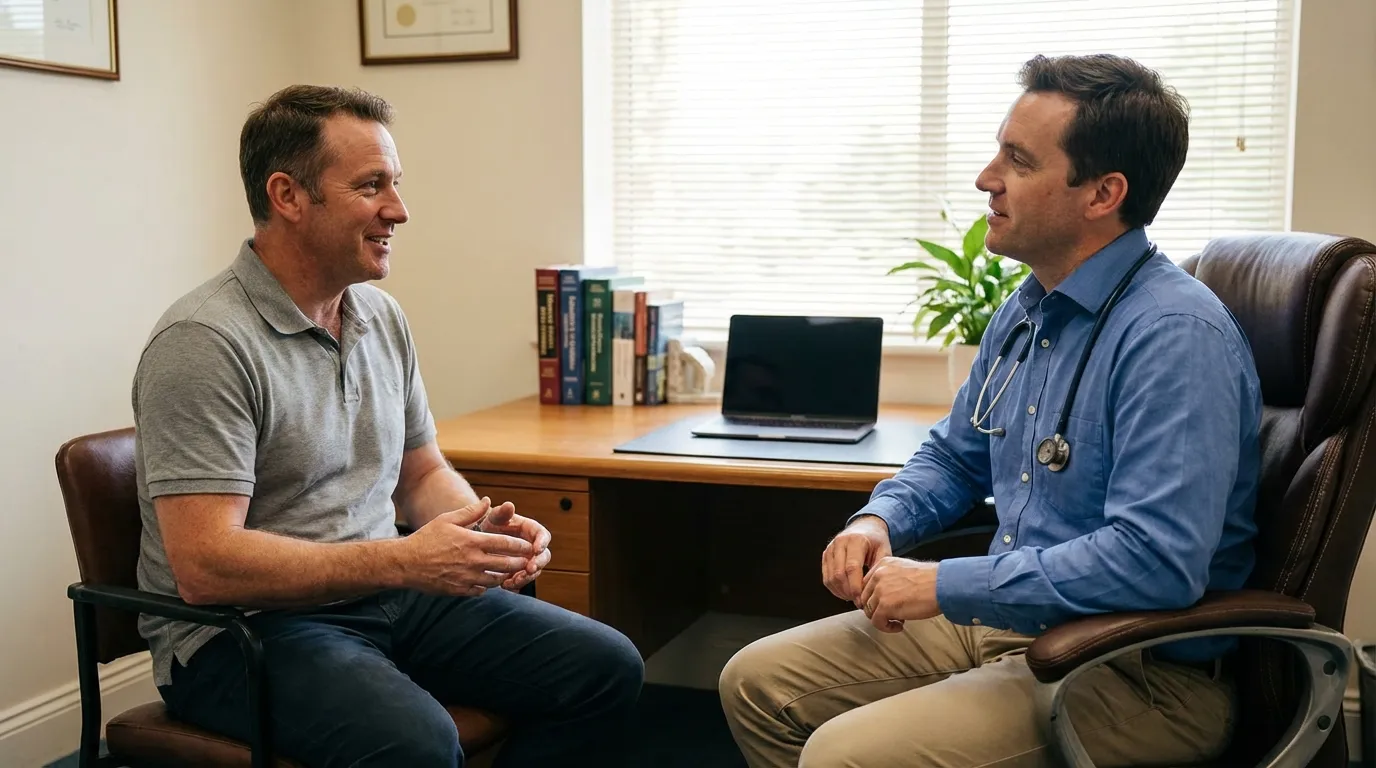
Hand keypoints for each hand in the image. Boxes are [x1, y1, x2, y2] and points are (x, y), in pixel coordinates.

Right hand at [402, 498, 535, 595]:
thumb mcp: (447, 519)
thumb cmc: (426, 538)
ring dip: (504, 576)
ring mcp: (466, 578)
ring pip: (495, 580)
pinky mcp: (459, 590)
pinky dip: (486, 586)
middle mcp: (472, 561)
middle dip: (519, 563)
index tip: (529, 546)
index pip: (505, 543)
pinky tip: (487, 580)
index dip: (520, 545)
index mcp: (471, 541)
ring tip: (509, 571)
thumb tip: (489, 501)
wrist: (406, 563)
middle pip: (506, 564)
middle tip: (527, 561)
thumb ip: (471, 511)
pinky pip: (480, 591)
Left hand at [476, 499, 552, 590]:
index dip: (542, 543)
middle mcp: (533, 546)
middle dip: (538, 564)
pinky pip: (522, 579)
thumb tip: (509, 505)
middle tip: (530, 569)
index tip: (537, 549)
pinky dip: (515, 583)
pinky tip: (505, 585)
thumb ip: (502, 512)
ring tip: (514, 580)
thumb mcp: (495, 517)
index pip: (543, 536)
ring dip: (526, 577)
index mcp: (531, 531)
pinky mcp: (519, 571)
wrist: (480, 538)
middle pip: (544, 556)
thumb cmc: (490, 523)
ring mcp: (527, 560)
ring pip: (534, 571)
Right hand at [821, 515, 892, 605]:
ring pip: (830, 577)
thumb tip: (872, 589)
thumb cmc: (875, 540)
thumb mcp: (884, 551)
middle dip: (848, 591)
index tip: (861, 599)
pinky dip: (834, 588)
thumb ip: (879, 569)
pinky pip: (826, 576)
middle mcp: (840, 542)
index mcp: (856, 540)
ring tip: (853, 597)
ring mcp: (831, 548)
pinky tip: (845, 592)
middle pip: (839, 573)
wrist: (865, 527)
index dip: (856, 586)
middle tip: (859, 601)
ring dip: (841, 592)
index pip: (852, 567)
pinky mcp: (826, 555)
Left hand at [858, 557, 940, 632]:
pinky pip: (877, 622)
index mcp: (882, 564)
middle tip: (891, 615)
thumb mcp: (905, 570)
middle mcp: (878, 575)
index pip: (866, 584)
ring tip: (898, 620)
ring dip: (882, 619)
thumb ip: (891, 578)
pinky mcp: (885, 606)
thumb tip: (884, 594)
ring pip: (869, 611)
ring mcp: (880, 591)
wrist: (942, 585)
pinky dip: (886, 627)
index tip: (883, 605)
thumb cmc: (931, 580)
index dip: (874, 598)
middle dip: (876, 609)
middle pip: (865, 598)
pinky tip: (900, 626)